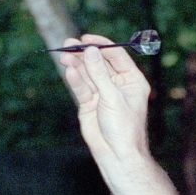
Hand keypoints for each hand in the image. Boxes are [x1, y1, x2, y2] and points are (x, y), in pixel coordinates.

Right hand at [58, 36, 151, 163]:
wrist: (116, 154)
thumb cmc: (124, 127)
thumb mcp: (112, 97)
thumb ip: (99, 74)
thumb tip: (90, 51)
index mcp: (131, 80)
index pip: (116, 56)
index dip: (102, 46)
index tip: (87, 39)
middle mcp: (117, 84)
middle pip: (99, 63)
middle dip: (84, 54)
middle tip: (69, 44)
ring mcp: (102, 93)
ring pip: (87, 74)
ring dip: (76, 64)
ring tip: (63, 56)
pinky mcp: (89, 103)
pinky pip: (81, 87)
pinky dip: (75, 79)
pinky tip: (68, 71)